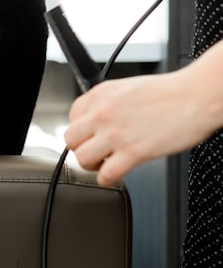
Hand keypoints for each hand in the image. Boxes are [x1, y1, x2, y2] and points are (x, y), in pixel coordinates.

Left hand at [64, 45, 222, 184]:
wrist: (196, 97)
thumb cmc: (170, 93)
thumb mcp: (127, 88)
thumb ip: (108, 103)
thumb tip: (97, 119)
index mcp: (100, 94)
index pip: (71, 117)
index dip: (81, 129)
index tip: (89, 135)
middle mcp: (102, 113)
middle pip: (71, 139)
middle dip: (80, 148)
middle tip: (93, 152)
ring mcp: (116, 133)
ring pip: (82, 158)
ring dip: (91, 165)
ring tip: (103, 164)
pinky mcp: (133, 152)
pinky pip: (106, 174)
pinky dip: (107, 179)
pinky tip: (114, 175)